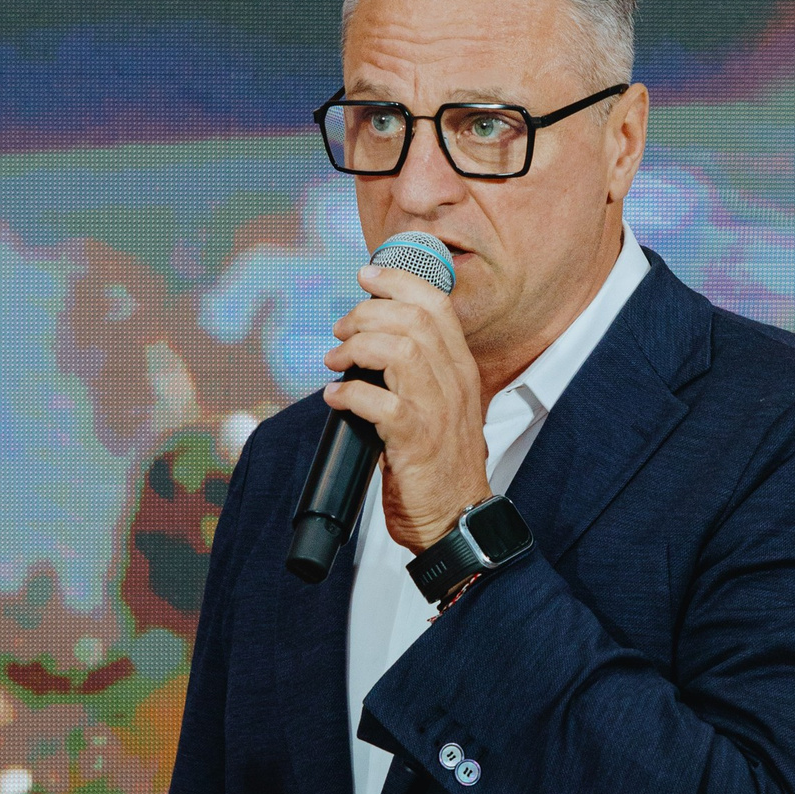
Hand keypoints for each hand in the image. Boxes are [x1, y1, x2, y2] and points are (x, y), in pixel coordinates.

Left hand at [323, 263, 489, 550]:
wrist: (456, 518)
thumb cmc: (440, 464)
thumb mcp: (439, 406)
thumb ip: (416, 373)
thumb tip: (369, 345)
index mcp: (460, 369)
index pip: (437, 304)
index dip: (399, 280)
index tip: (367, 275)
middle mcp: (454, 383)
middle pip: (415, 318)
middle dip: (368, 312)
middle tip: (340, 331)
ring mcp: (437, 411)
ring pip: (401, 349)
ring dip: (358, 347)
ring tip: (336, 361)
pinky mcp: (416, 441)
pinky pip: (379, 402)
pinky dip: (349, 394)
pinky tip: (334, 399)